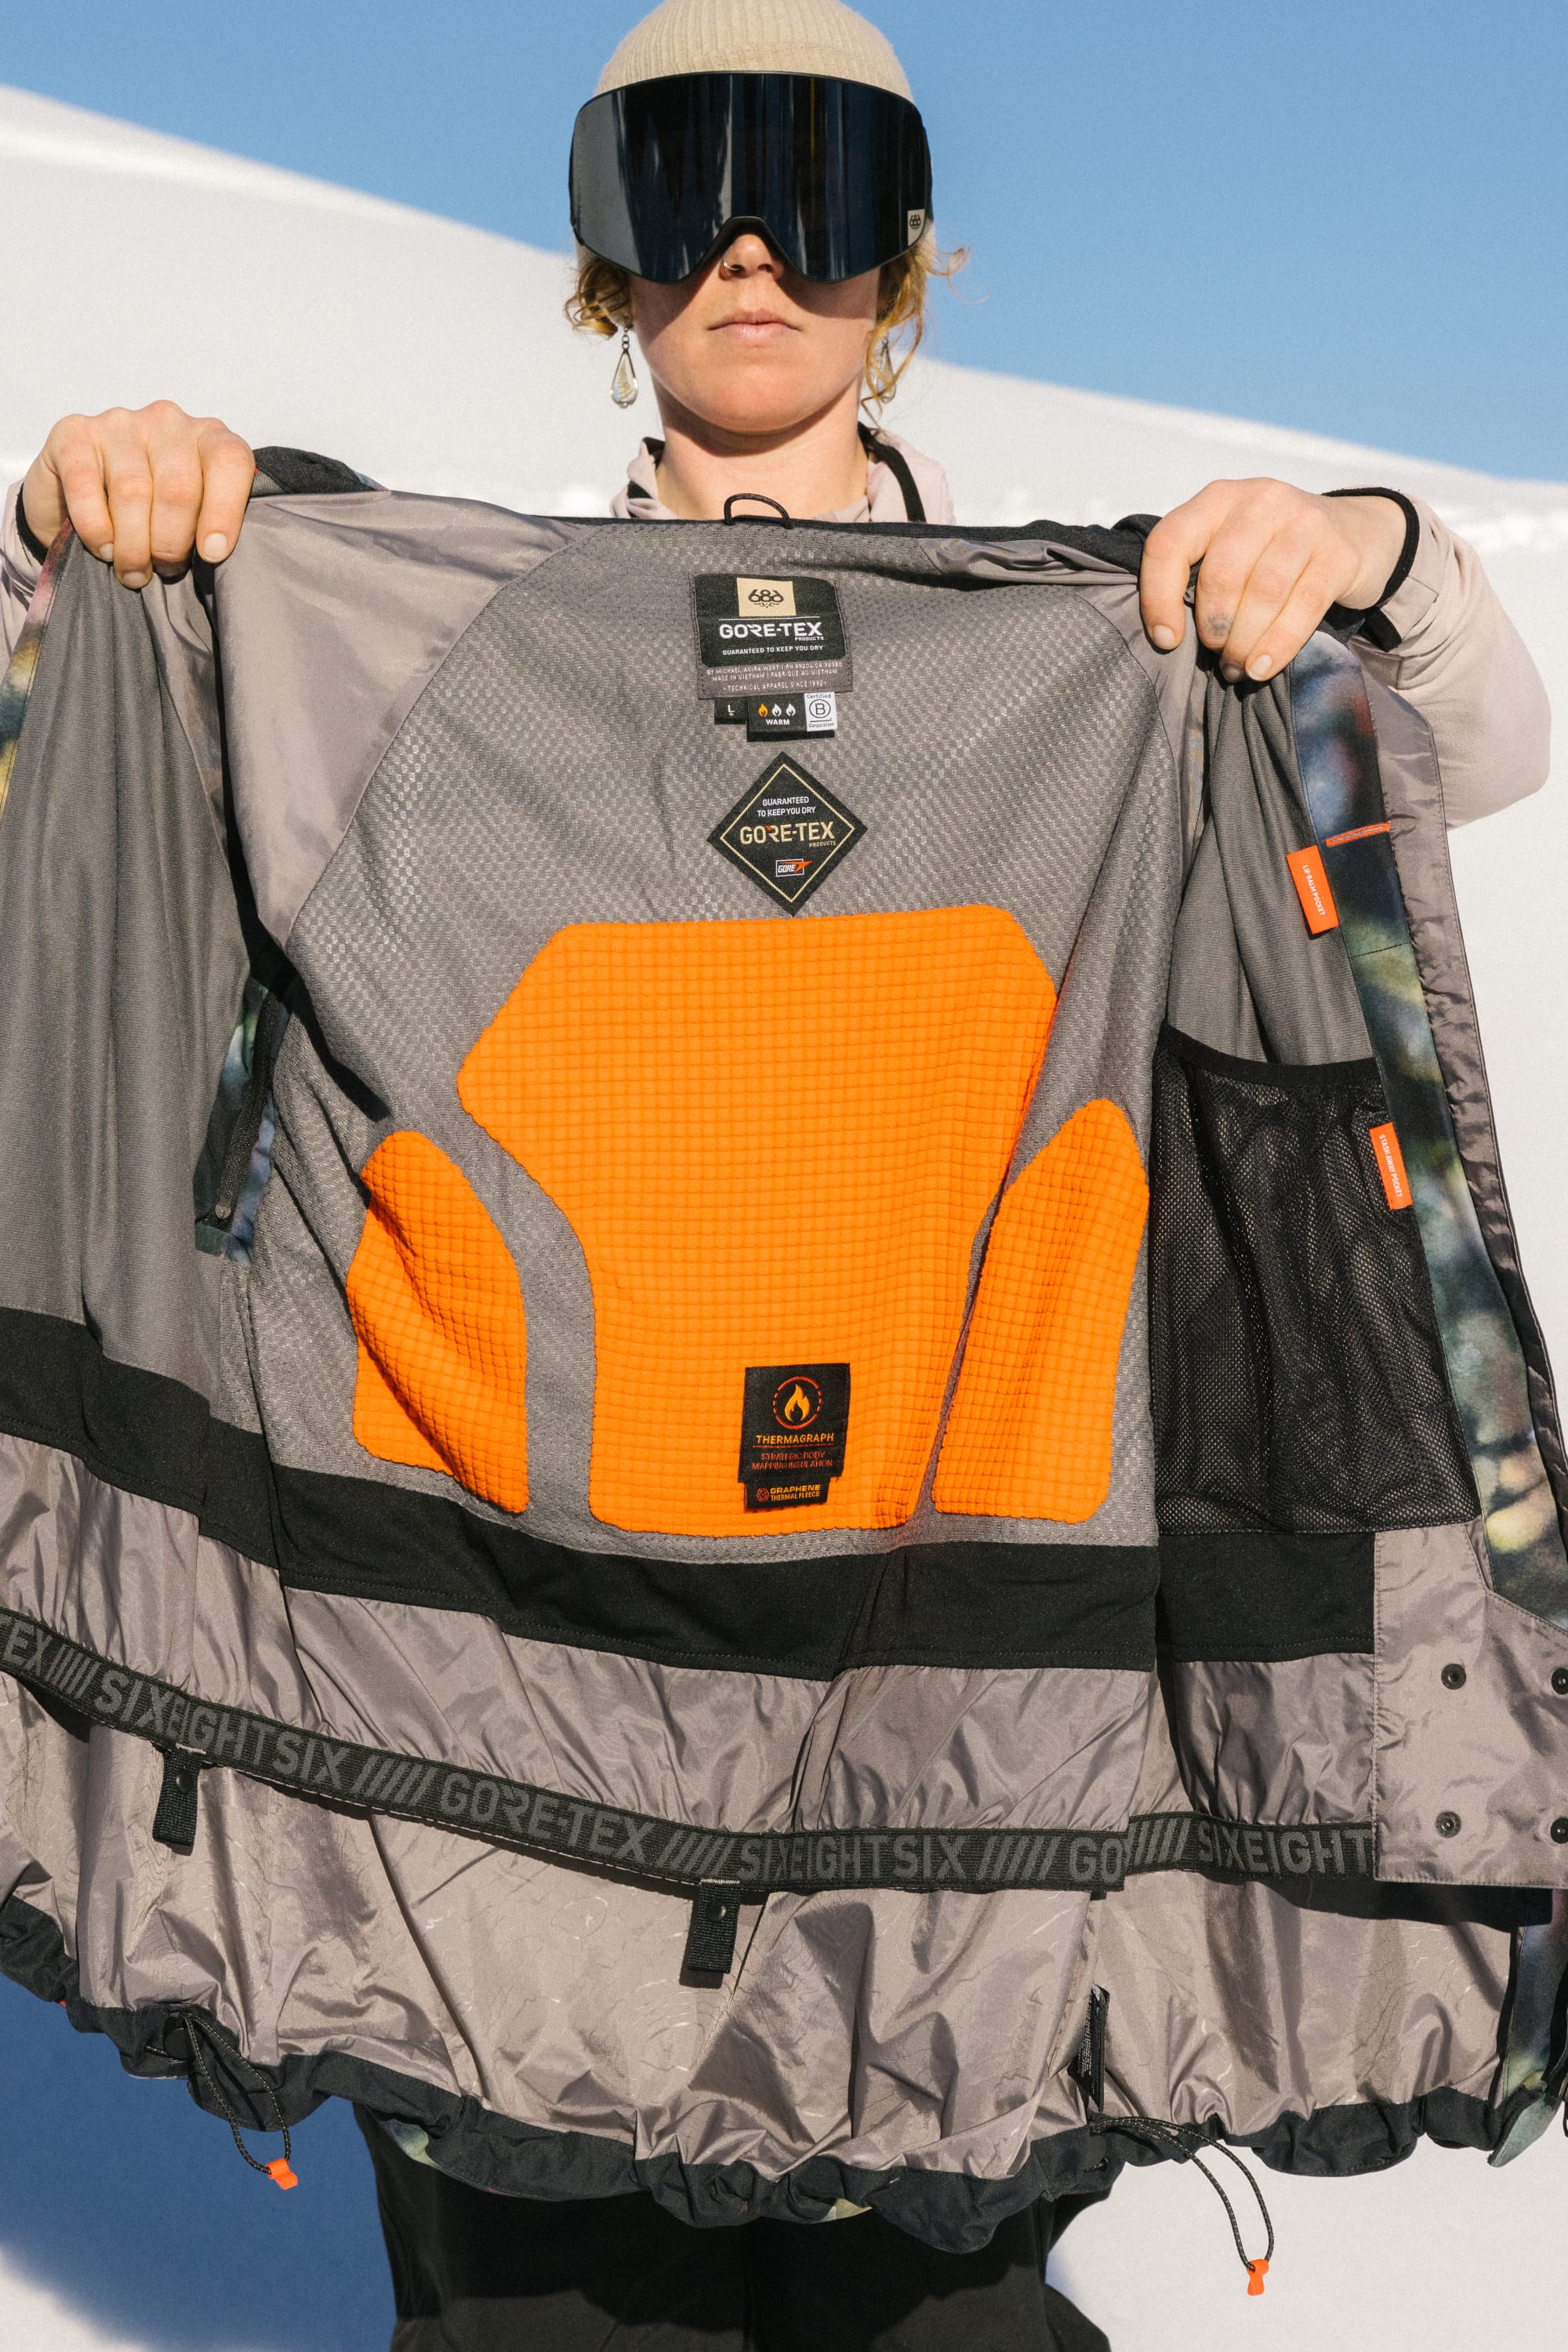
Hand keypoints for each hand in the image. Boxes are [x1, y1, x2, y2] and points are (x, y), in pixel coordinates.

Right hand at [21, 401, 254, 588]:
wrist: (88, 499)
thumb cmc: (157, 514)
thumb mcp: (196, 518)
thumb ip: (213, 526)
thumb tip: (216, 558)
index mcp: (209, 437)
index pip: (228, 460)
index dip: (224, 511)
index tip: (212, 555)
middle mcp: (167, 422)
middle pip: (178, 487)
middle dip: (171, 543)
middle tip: (165, 570)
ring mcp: (119, 424)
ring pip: (133, 490)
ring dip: (133, 545)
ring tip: (134, 572)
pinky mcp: (73, 434)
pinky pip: (85, 485)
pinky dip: (95, 527)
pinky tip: (103, 548)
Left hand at [1138, 479, 1407, 682]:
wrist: (1355, 531)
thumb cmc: (1272, 552)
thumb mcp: (1230, 547)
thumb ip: (1198, 573)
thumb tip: (1169, 638)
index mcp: (1218, 499)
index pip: (1170, 543)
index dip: (1158, 598)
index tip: (1165, 640)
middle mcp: (1260, 500)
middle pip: (1221, 576)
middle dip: (1213, 629)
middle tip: (1217, 655)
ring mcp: (1304, 521)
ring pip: (1262, 594)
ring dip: (1244, 643)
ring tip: (1237, 667)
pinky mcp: (1338, 552)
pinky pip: (1302, 606)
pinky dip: (1278, 644)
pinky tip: (1262, 668)